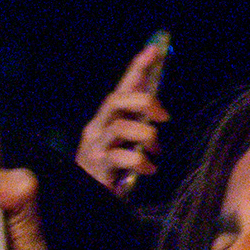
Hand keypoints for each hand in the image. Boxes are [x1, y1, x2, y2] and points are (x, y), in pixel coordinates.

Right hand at [74, 38, 171, 197]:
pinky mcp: (98, 167)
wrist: (85, 199)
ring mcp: (95, 147)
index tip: (153, 50)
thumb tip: (158, 108)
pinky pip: (123, 156)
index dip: (136, 68)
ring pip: (121, 127)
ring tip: (155, 149)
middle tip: (164, 116)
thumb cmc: (110, 169)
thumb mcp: (124, 142)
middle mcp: (96, 128)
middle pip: (116, 100)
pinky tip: (148, 168)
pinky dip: (142, 160)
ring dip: (146, 135)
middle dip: (144, 101)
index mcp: (105, 119)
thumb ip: (137, 124)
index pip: (120, 87)